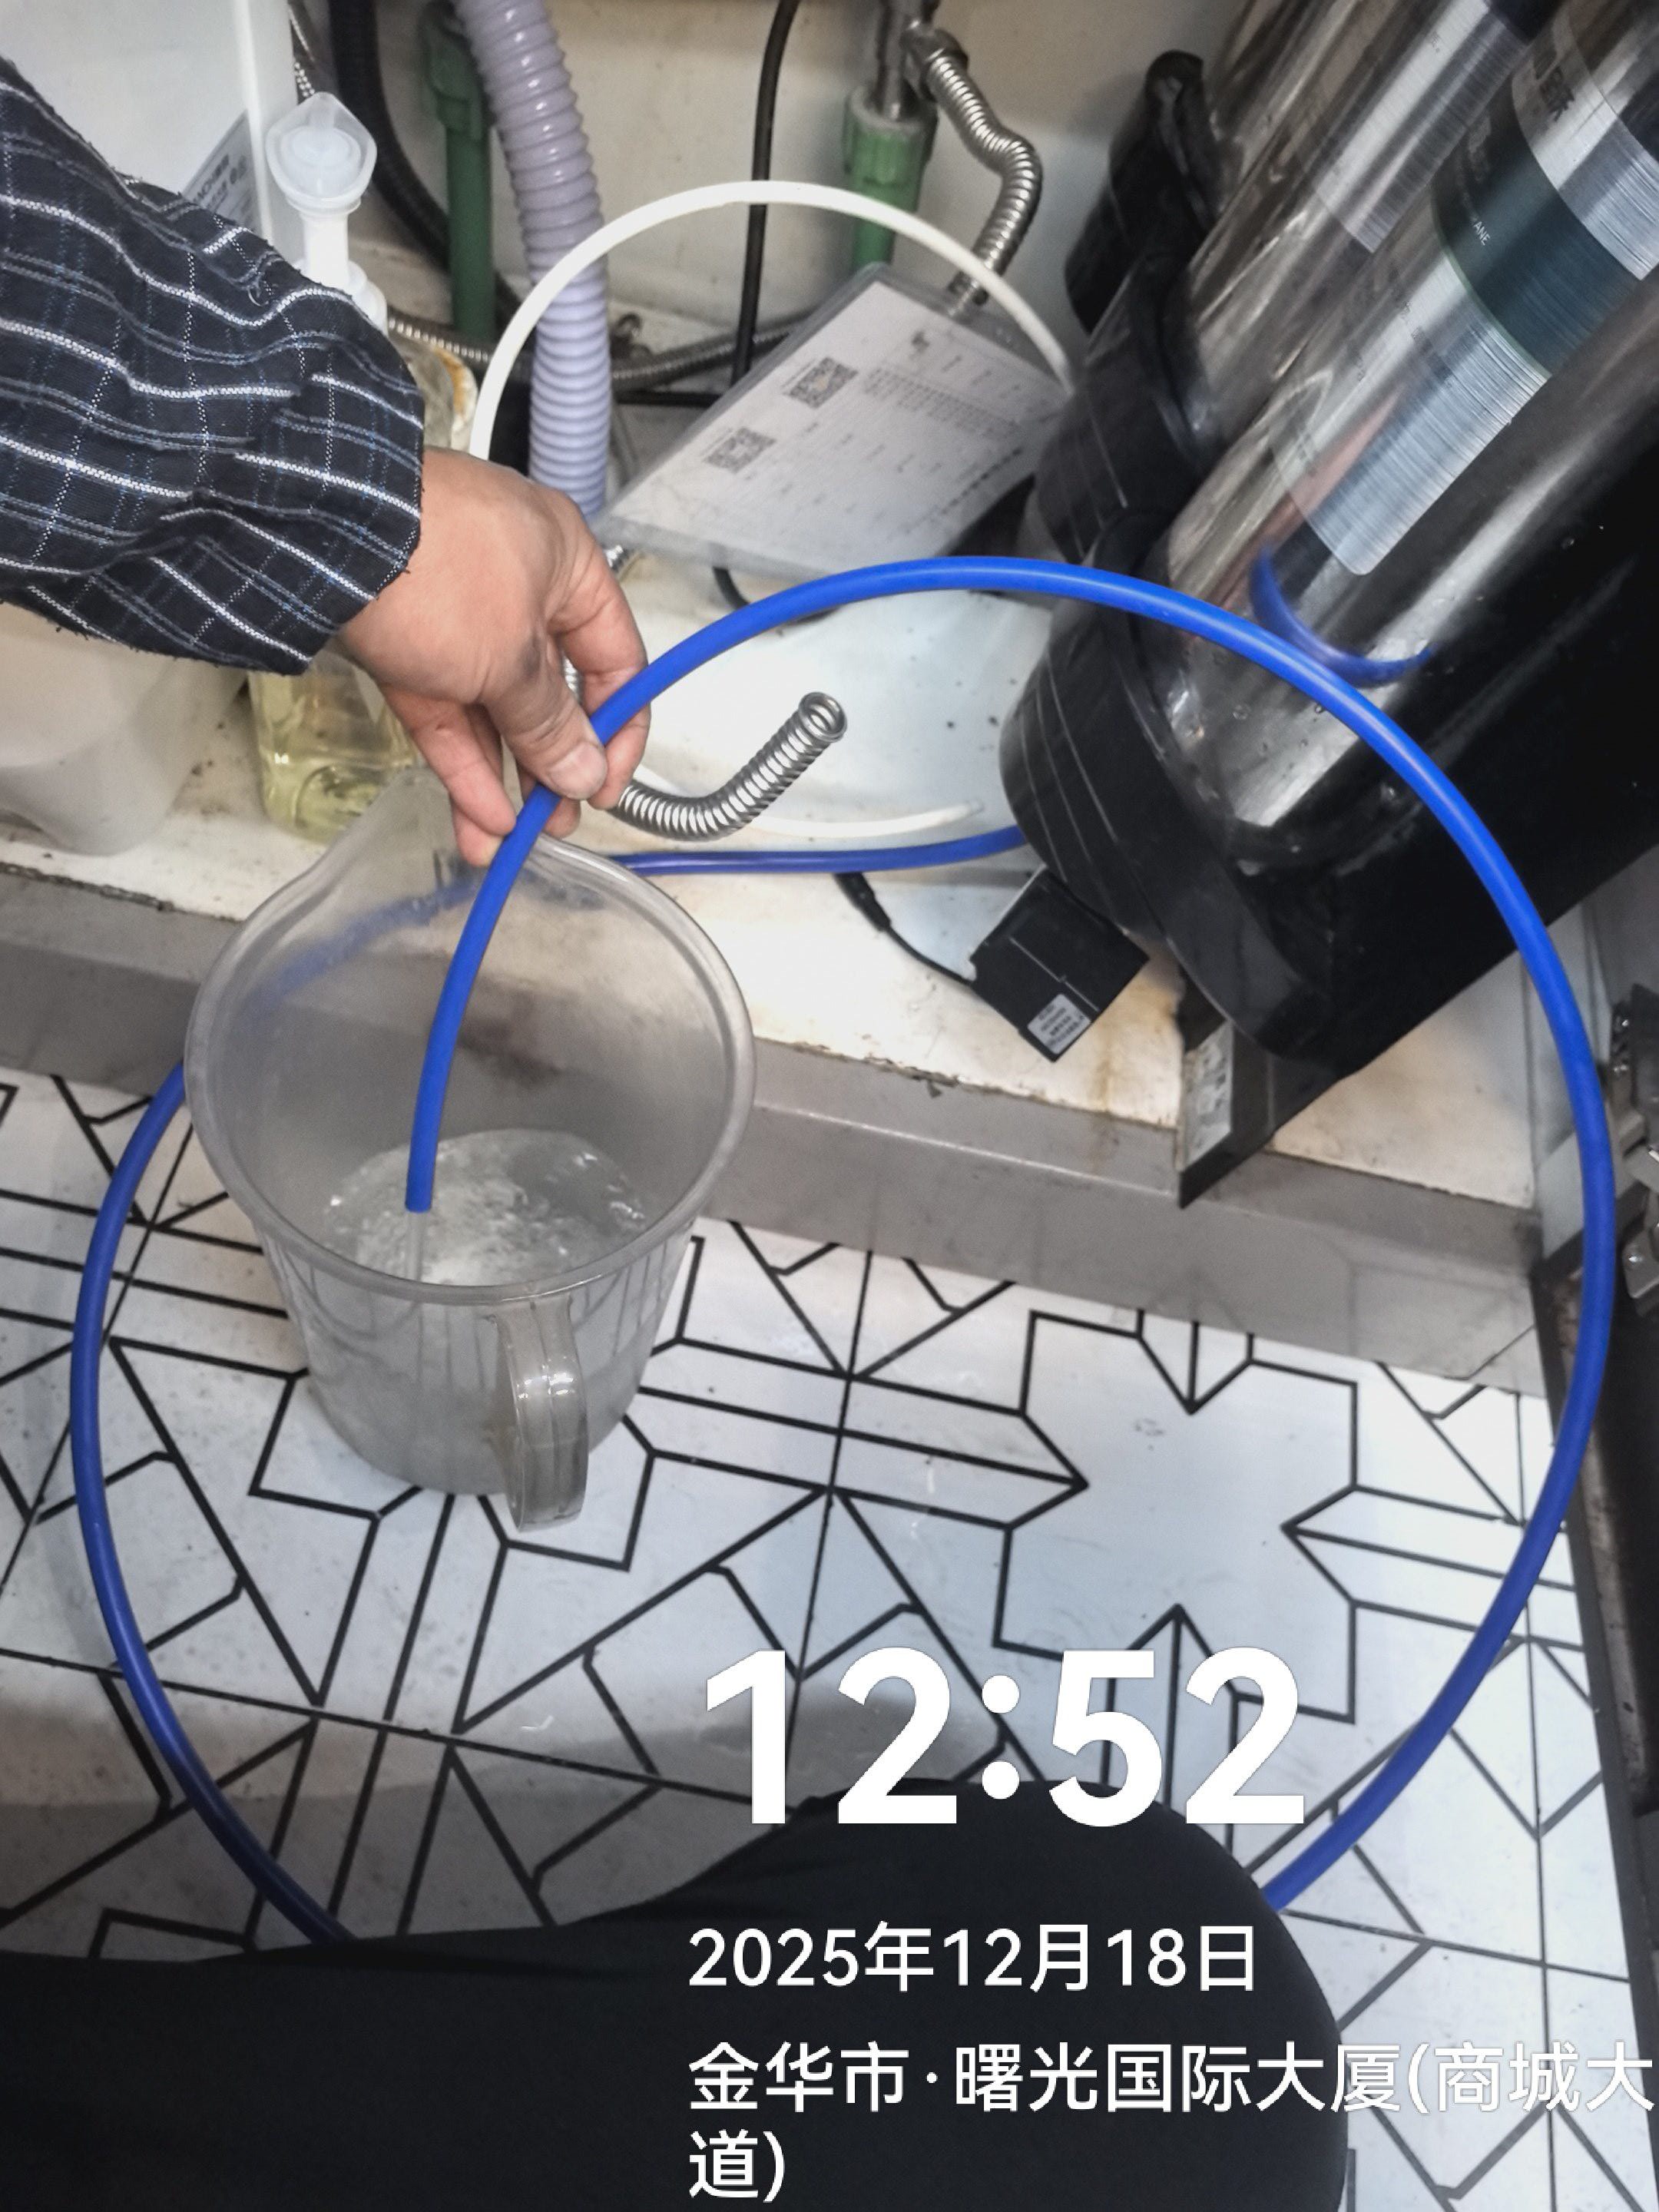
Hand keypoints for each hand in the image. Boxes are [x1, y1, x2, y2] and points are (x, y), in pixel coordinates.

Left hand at [338, 448, 647, 864]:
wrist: (319, 534)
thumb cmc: (440, 572)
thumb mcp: (512, 659)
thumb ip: (551, 725)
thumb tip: (584, 773)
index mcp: (566, 566)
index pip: (615, 660)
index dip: (617, 730)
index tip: (603, 788)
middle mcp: (517, 585)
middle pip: (549, 692)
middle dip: (551, 765)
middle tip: (555, 822)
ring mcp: (455, 612)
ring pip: (491, 709)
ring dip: (502, 777)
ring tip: (507, 840)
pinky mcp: (404, 640)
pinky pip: (445, 708)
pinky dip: (462, 760)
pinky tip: (477, 816)